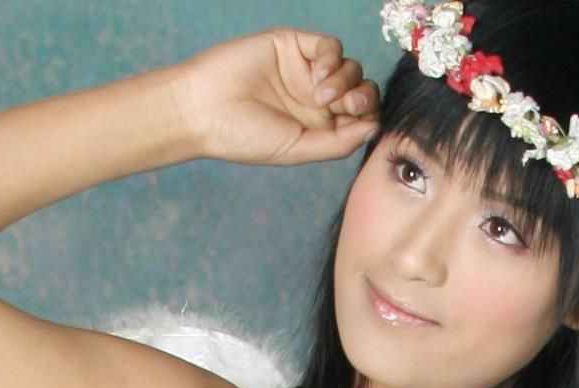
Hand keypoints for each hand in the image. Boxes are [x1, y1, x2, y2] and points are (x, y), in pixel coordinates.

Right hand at [177, 27, 379, 165]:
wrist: (204, 109)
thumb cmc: (244, 137)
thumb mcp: (297, 150)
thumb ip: (338, 143)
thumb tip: (374, 128)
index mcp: (319, 127)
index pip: (360, 118)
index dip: (368, 117)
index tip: (357, 123)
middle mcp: (316, 99)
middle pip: (361, 91)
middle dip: (363, 98)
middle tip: (345, 106)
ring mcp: (306, 72)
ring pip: (350, 68)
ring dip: (346, 81)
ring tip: (321, 95)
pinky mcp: (293, 46)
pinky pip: (329, 46)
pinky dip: (333, 58)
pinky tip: (318, 75)